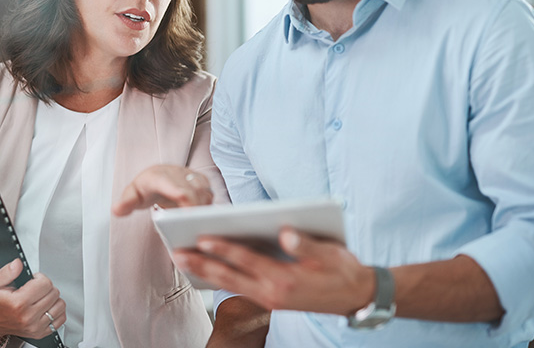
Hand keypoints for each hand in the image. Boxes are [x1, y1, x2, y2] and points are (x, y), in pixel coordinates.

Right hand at [0, 258, 65, 339]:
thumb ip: (7, 271)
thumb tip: (18, 264)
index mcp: (18, 303)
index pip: (45, 284)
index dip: (39, 278)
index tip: (33, 280)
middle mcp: (28, 317)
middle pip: (54, 293)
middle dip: (46, 287)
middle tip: (35, 289)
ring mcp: (35, 327)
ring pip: (60, 304)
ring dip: (53, 298)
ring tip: (41, 297)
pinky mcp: (41, 333)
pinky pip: (61, 318)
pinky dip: (56, 311)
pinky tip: (46, 307)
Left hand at [112, 165, 213, 215]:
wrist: (155, 178)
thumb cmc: (145, 189)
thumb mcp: (132, 196)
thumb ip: (125, 203)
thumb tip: (116, 210)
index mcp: (158, 176)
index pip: (176, 187)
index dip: (185, 200)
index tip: (189, 216)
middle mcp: (177, 172)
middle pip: (194, 190)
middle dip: (196, 208)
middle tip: (194, 228)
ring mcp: (190, 175)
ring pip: (205, 191)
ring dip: (204, 208)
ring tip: (197, 224)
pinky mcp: (201, 181)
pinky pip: (210, 193)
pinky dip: (208, 206)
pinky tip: (203, 219)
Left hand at [173, 228, 374, 314]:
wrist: (356, 297)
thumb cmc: (343, 270)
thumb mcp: (329, 253)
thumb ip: (305, 243)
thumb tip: (285, 232)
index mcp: (284, 279)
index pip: (246, 260)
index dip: (223, 248)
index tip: (202, 238)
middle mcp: (272, 293)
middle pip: (229, 276)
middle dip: (201, 264)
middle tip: (176, 253)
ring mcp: (270, 299)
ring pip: (230, 284)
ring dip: (205, 273)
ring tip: (183, 261)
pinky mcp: (271, 301)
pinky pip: (239, 289)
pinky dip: (220, 279)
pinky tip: (208, 271)